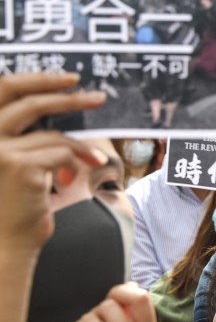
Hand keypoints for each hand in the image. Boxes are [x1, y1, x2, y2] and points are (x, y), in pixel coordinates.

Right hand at [0, 74, 108, 251]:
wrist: (7, 242)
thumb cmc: (15, 204)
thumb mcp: (20, 162)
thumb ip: (29, 137)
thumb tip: (60, 110)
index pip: (4, 90)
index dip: (37, 80)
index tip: (69, 79)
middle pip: (29, 103)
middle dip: (68, 98)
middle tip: (99, 97)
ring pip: (53, 135)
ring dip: (79, 148)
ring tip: (95, 159)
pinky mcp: (19, 166)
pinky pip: (61, 153)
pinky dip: (75, 163)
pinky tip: (70, 180)